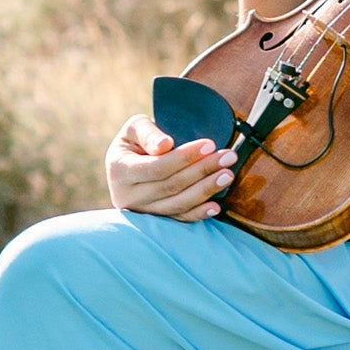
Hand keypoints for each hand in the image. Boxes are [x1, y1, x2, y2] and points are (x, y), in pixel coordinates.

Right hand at [106, 112, 233, 222]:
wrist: (127, 165)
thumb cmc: (135, 142)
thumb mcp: (134, 129)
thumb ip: (147, 133)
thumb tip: (164, 145)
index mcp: (119, 169)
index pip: (158, 166)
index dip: (185, 157)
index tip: (210, 144)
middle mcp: (127, 195)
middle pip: (171, 186)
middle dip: (203, 171)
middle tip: (229, 157)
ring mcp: (141, 211)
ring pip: (177, 204)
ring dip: (205, 190)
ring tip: (228, 175)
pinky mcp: (154, 220)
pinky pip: (178, 219)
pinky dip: (197, 214)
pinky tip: (216, 207)